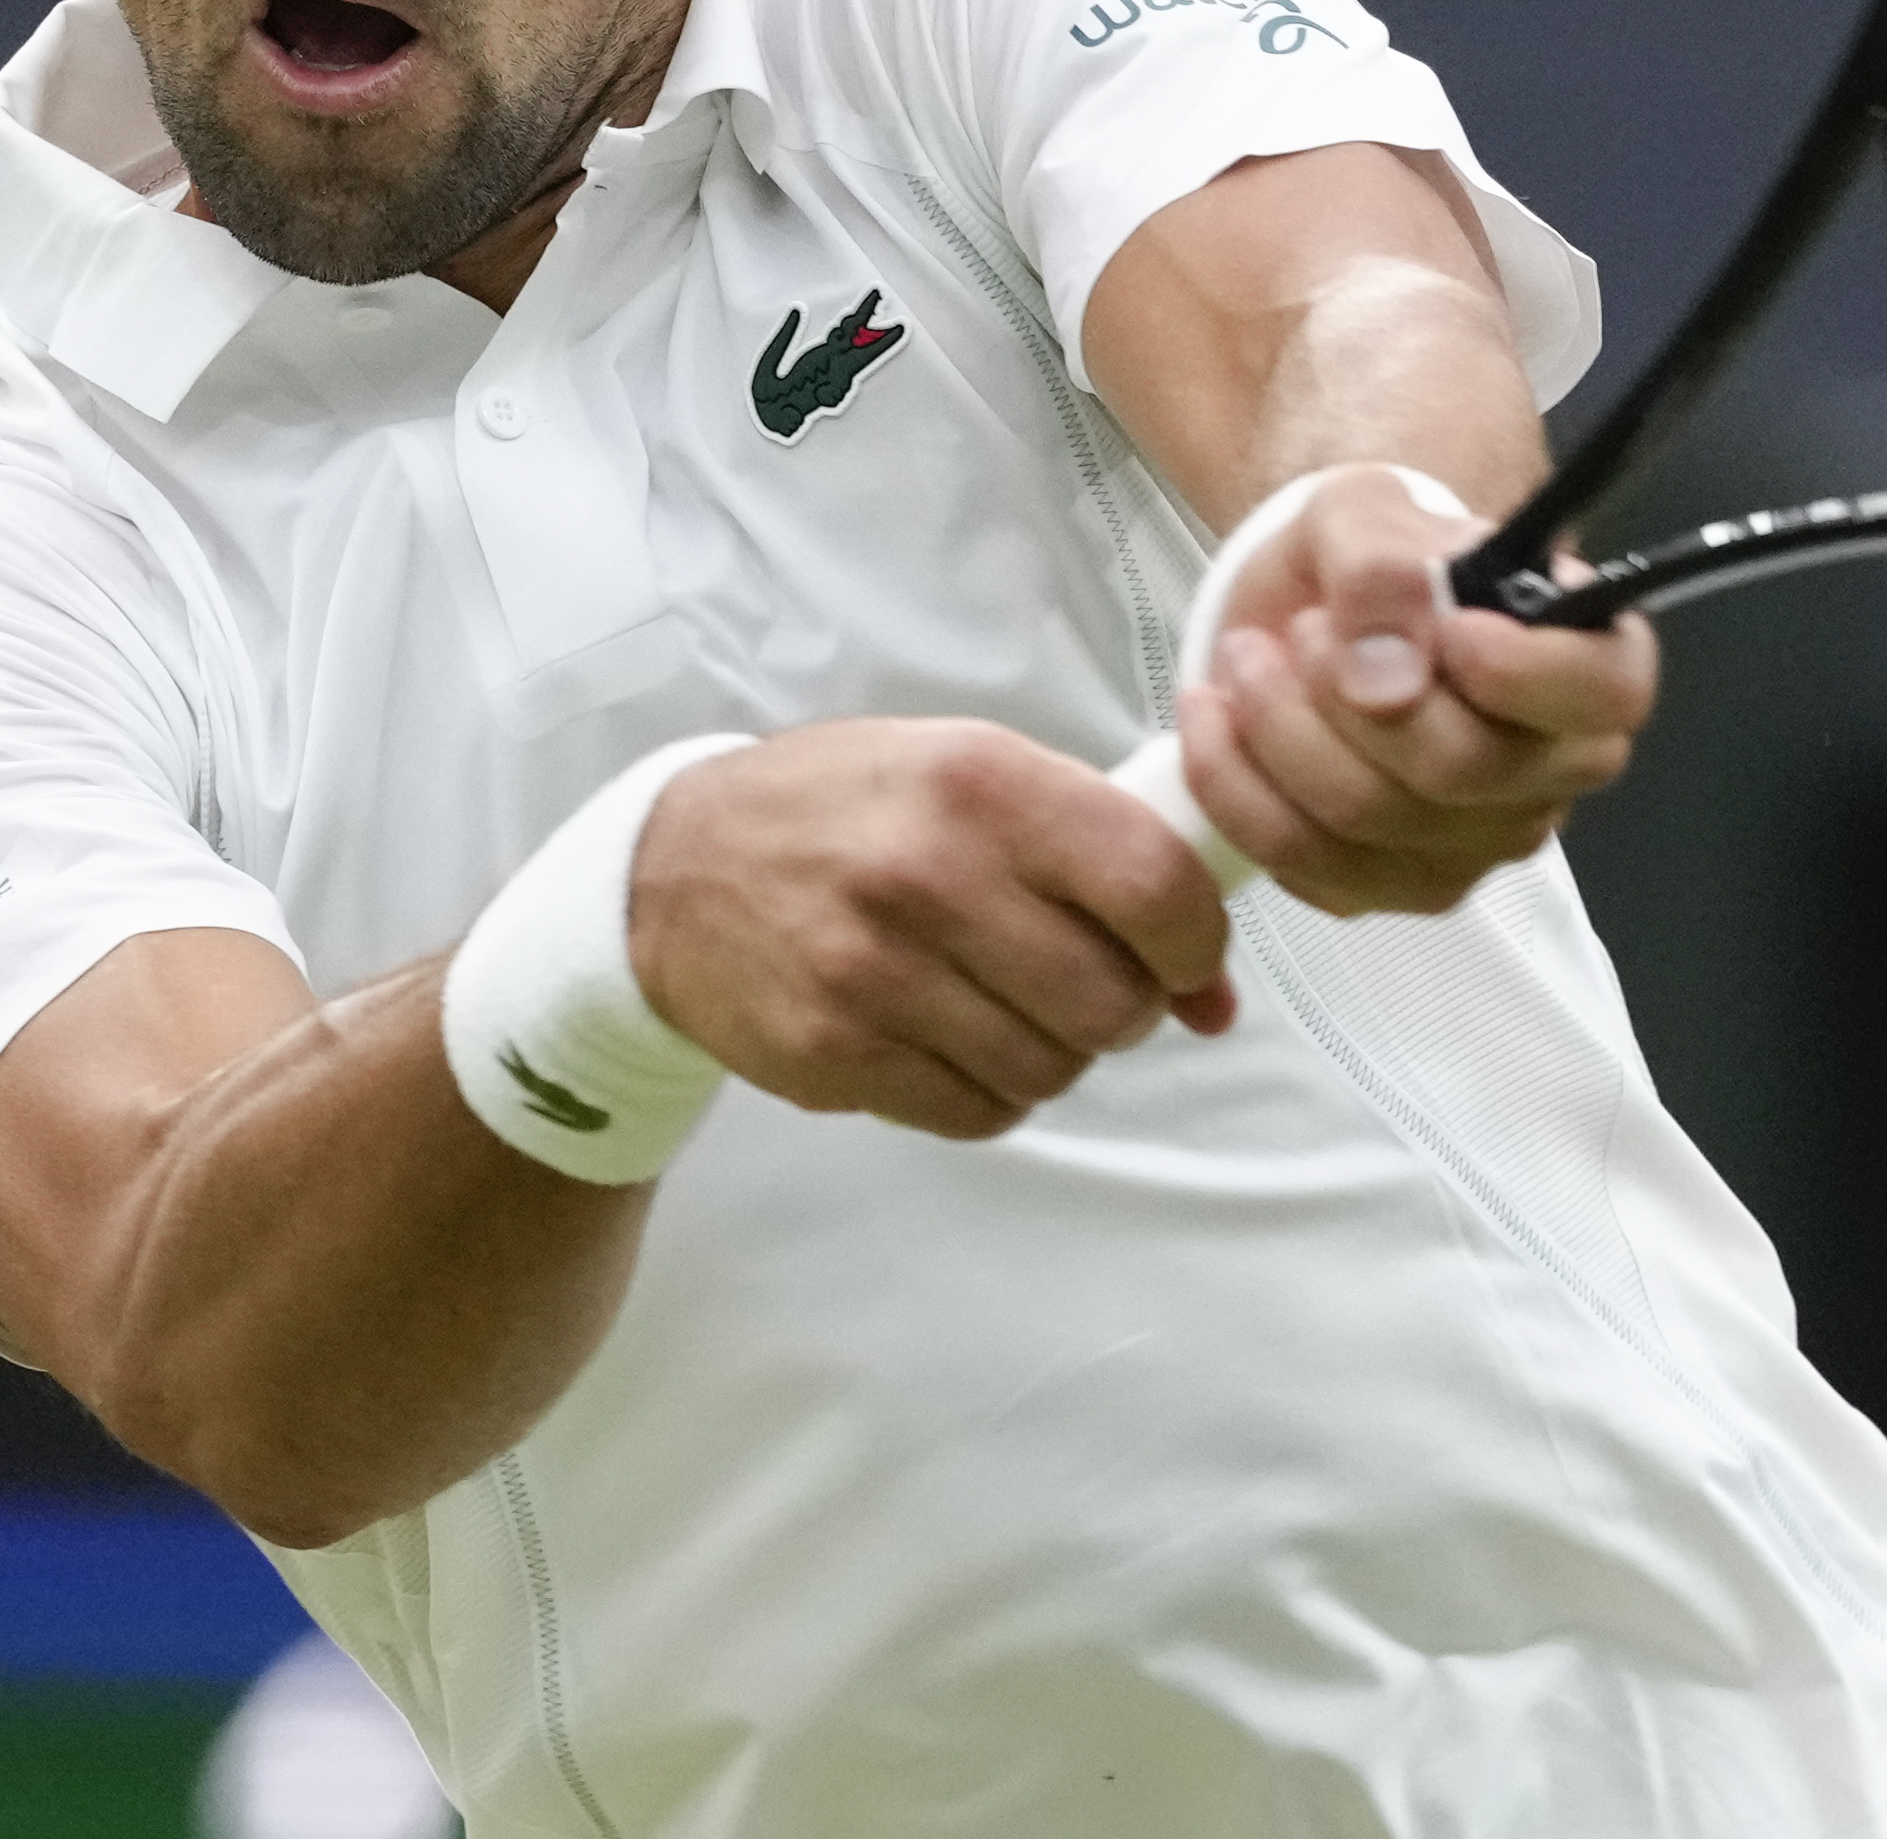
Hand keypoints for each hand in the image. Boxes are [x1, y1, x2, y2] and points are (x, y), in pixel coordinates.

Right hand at [631, 721, 1237, 1140]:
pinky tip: (954, 1037)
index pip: (1152, 884)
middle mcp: (928, 874)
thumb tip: (1209, 995)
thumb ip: (1100, 855)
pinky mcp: (835, 1053)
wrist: (676, 871)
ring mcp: (874, 972)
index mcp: (981, 783)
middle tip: (1085, 980)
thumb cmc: (851, 811)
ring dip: (1054, 1051)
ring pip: (1050, 1068)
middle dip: (1124, 1007)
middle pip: (1110, 1001)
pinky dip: (991, 1090)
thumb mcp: (973, 774)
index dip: (1196, 942)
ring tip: (1006, 1002)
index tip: (1187, 957)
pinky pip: (980, 1112)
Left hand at [1173, 467, 1658, 916]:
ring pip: (1367, 821)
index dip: (1527, 672)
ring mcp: (1476, 844)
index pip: (1605, 695)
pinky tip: (1216, 723)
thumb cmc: (1375, 561)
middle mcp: (1552, 771)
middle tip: (1300, 629)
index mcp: (1587, 665)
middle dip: (1345, 692)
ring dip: (1276, 730)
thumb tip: (1386, 680)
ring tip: (1246, 659)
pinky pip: (1304, 862)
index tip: (1450, 627)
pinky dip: (1236, 787)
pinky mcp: (1389, 887)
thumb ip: (1382, 573)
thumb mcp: (1370, 515)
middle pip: (1460, 769)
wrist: (1312, 613)